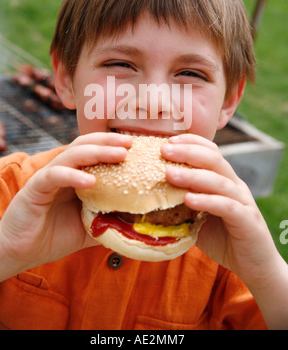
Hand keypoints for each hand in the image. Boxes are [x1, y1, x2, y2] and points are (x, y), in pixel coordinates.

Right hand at [0, 132, 131, 273]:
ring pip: (72, 155)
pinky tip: (90, 181)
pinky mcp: (35, 188)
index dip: (114, 146)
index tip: (138, 146)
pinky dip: (73, 175)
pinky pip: (55, 176)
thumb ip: (110, 220)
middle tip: (131, 142)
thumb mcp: (91, 228)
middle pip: (85, 145)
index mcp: (75, 176)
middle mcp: (62, 171)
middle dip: (108, 141)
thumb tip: (140, 223)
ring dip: (97, 152)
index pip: (95, 152)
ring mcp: (48, 177)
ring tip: (119, 154)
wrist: (22, 253)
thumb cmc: (55, 237)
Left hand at [161, 134, 279, 287]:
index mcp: (224, 180)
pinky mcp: (247, 220)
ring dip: (192, 176)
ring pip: (218, 181)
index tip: (168, 140)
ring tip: (169, 174)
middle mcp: (234, 186)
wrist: (254, 264)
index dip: (191, 142)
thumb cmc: (222, 238)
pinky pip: (227, 206)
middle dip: (187, 152)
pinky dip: (207, 201)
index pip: (210, 151)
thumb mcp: (198, 217)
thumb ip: (181, 205)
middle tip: (164, 150)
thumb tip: (149, 198)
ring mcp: (242, 201)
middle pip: (213, 159)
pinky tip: (189, 200)